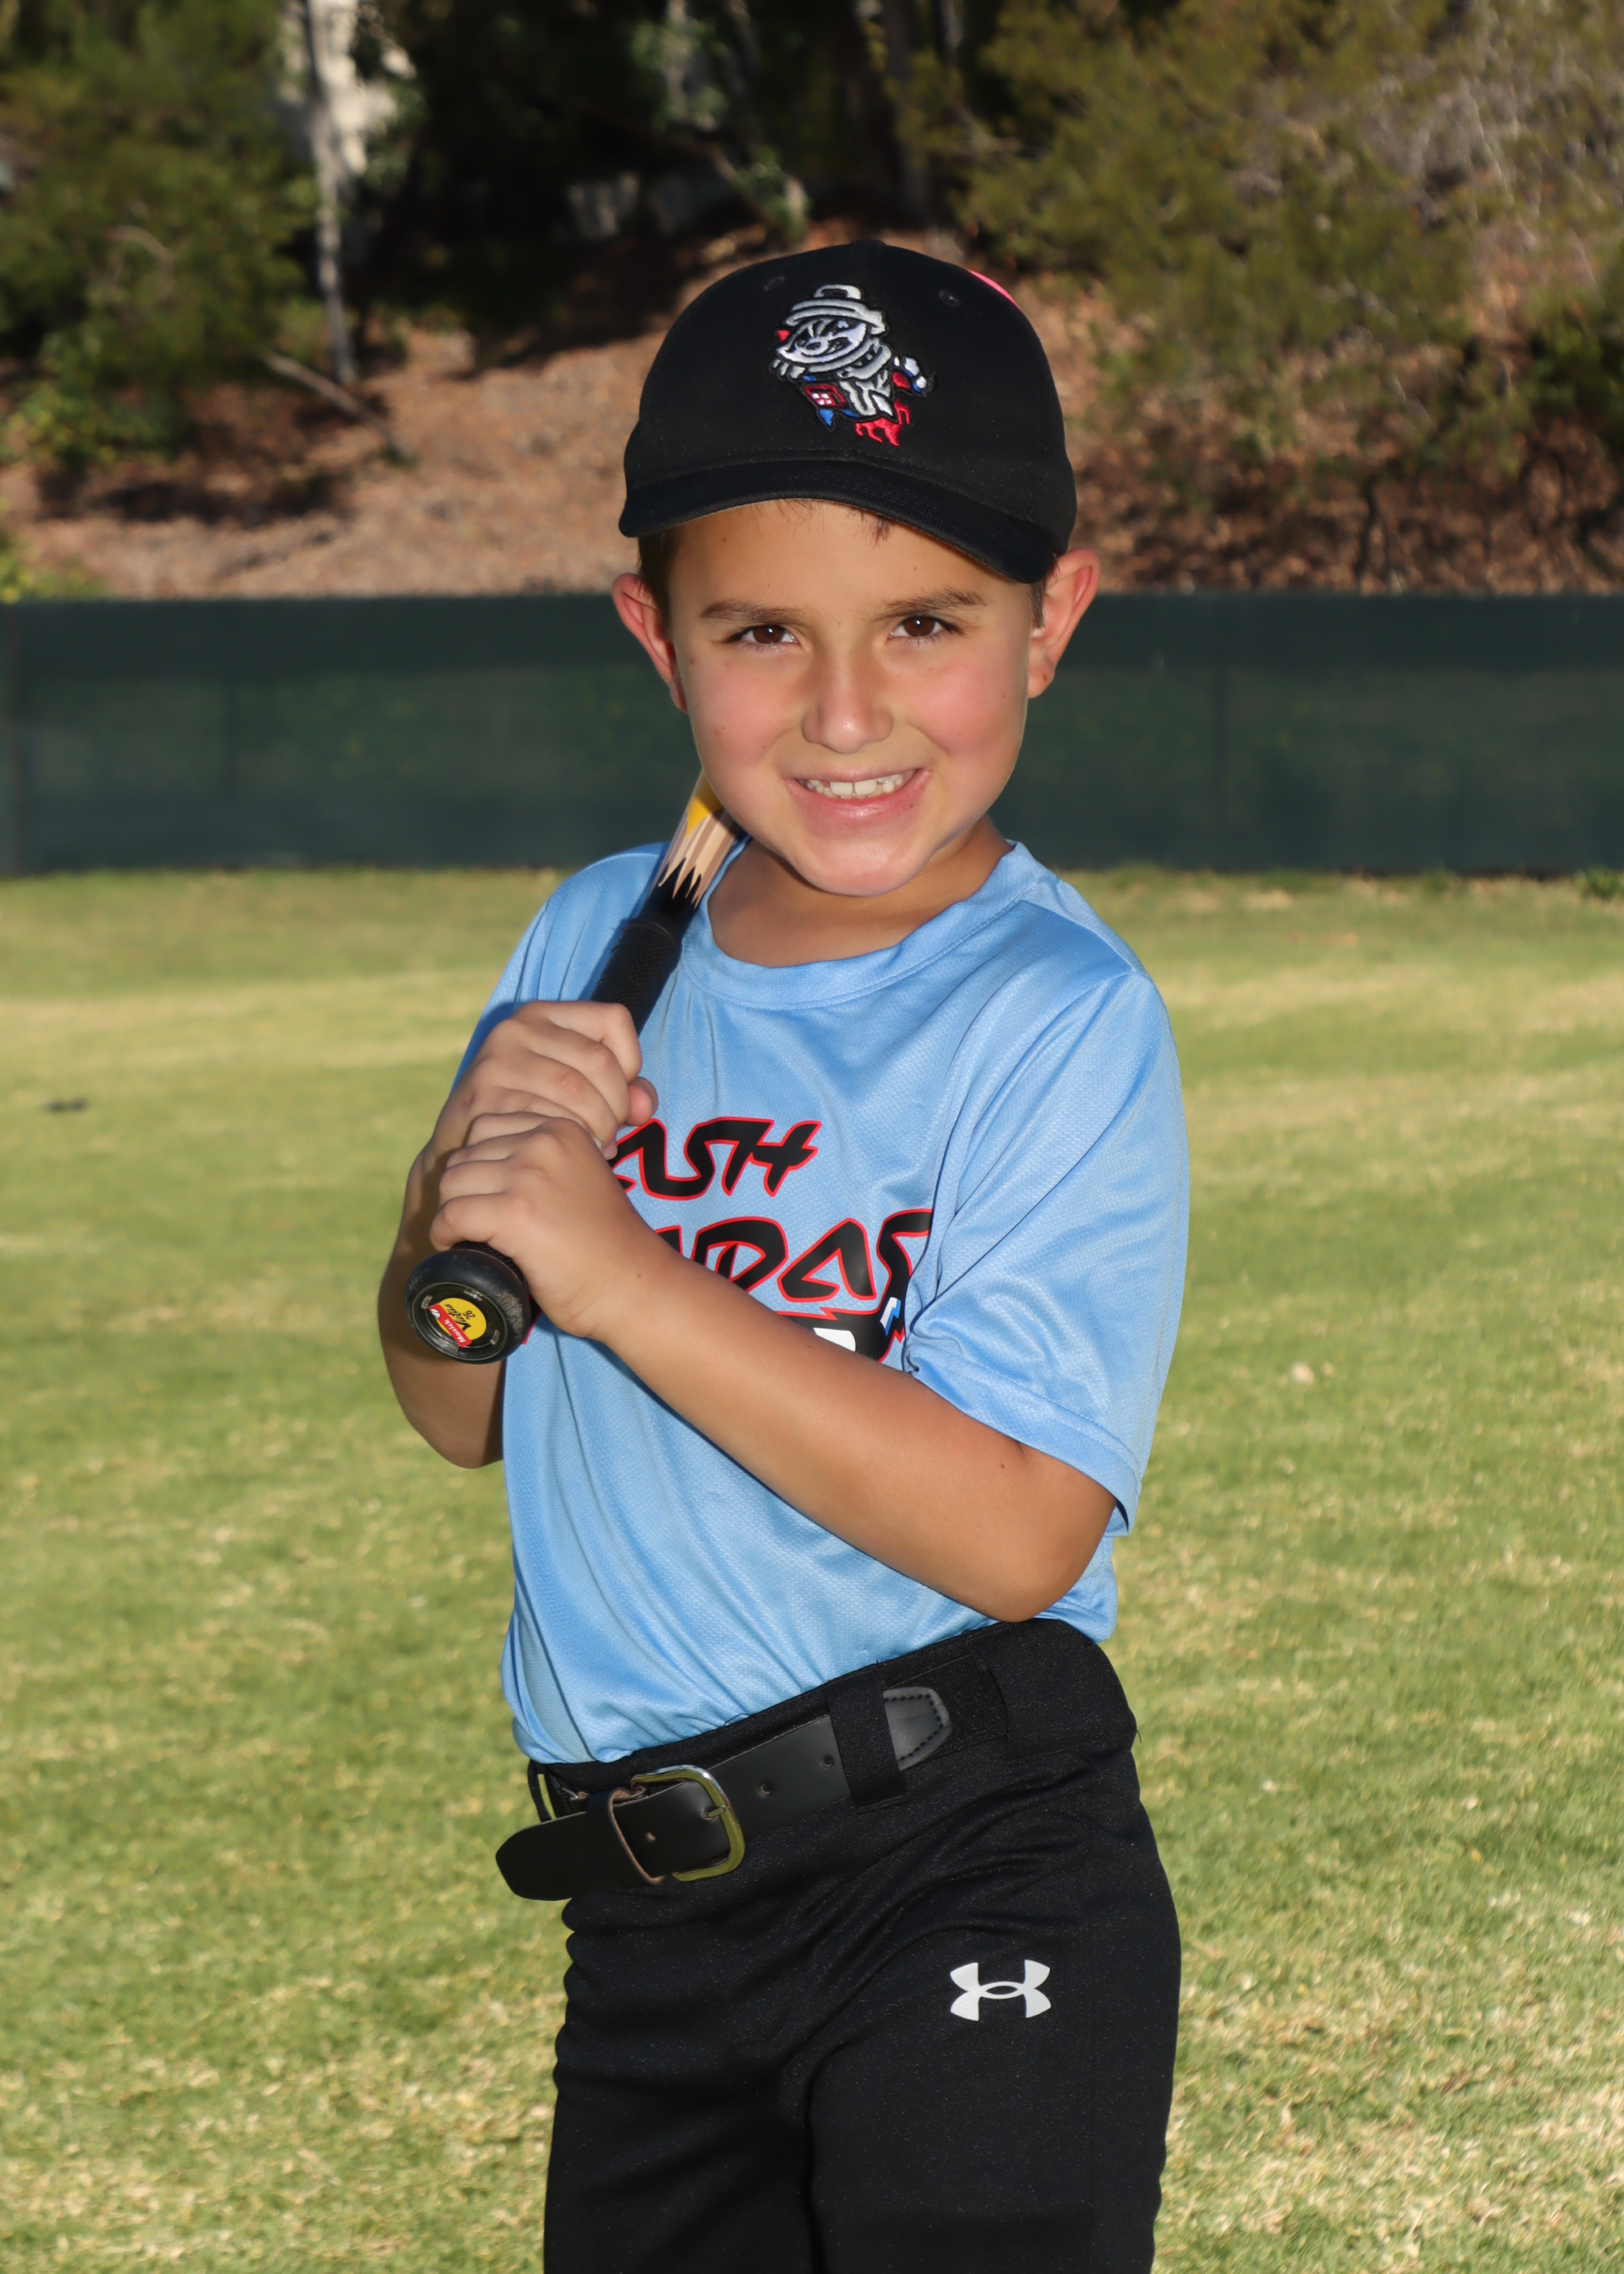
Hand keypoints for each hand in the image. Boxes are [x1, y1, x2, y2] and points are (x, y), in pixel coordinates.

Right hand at [425, 1001, 655, 1172]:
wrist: (465, 1157)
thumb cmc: (532, 1120)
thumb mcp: (578, 1093)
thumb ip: (624, 1092)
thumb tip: (644, 1106)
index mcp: (542, 1015)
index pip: (614, 1019)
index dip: (630, 1063)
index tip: (616, 1096)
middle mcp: (515, 1029)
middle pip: (601, 1061)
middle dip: (617, 1108)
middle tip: (610, 1136)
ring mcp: (496, 1062)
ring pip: (579, 1093)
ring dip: (599, 1130)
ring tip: (594, 1148)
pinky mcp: (483, 1100)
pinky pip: (548, 1120)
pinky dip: (569, 1143)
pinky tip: (566, 1156)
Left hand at [431, 1112, 676, 1341]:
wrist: (632, 1285)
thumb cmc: (605, 1242)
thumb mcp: (581, 1176)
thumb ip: (546, 1159)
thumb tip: (484, 1159)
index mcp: (561, 1127)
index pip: (486, 1126)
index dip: (479, 1165)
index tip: (490, 1197)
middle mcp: (544, 1142)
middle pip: (465, 1154)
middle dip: (464, 1189)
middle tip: (477, 1222)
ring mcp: (529, 1175)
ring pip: (452, 1182)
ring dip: (452, 1211)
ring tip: (467, 1235)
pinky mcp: (515, 1213)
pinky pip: (452, 1214)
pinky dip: (444, 1234)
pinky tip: (454, 1245)